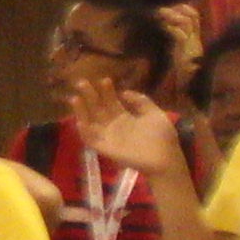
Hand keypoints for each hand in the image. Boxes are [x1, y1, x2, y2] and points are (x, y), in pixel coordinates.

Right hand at [73, 79, 192, 185]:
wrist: (165, 158)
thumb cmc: (162, 137)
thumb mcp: (154, 114)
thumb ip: (141, 101)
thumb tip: (124, 92)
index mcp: (125, 118)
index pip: (111, 102)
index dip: (106, 91)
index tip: (104, 80)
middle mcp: (113, 126)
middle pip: (97, 109)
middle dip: (89, 96)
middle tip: (81, 82)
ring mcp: (108, 138)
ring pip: (90, 122)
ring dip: (81, 111)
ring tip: (75, 98)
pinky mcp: (105, 149)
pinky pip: (91, 140)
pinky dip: (84, 131)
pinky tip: (80, 120)